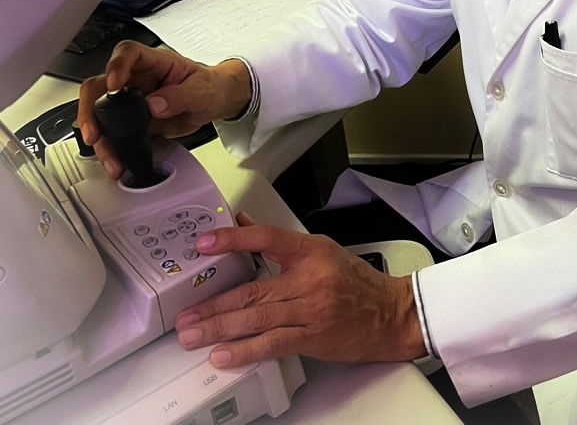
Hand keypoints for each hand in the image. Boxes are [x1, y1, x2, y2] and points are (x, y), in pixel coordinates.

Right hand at [77, 41, 251, 177]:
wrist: (215, 101)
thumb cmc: (209, 87)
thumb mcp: (202, 90)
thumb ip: (180, 96)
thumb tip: (154, 105)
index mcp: (155, 62)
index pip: (129, 53)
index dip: (116, 65)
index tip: (114, 84)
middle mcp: (136, 78)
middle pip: (100, 84)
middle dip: (90, 108)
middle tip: (94, 131)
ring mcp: (130, 99)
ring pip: (99, 112)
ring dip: (100, 136)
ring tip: (110, 157)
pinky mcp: (131, 120)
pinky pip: (111, 132)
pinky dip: (110, 147)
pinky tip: (115, 160)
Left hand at [174, 213, 425, 367]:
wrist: (391, 315)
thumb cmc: (357, 283)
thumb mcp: (321, 250)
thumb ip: (279, 241)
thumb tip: (242, 221)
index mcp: (311, 251)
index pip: (265, 238)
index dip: (232, 239)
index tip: (205, 244)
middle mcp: (309, 278)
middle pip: (253, 289)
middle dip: (214, 303)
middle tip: (186, 314)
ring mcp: (310, 310)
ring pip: (257, 318)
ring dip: (220, 328)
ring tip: (193, 335)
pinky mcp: (313, 337)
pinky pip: (273, 344)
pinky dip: (245, 351)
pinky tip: (223, 356)